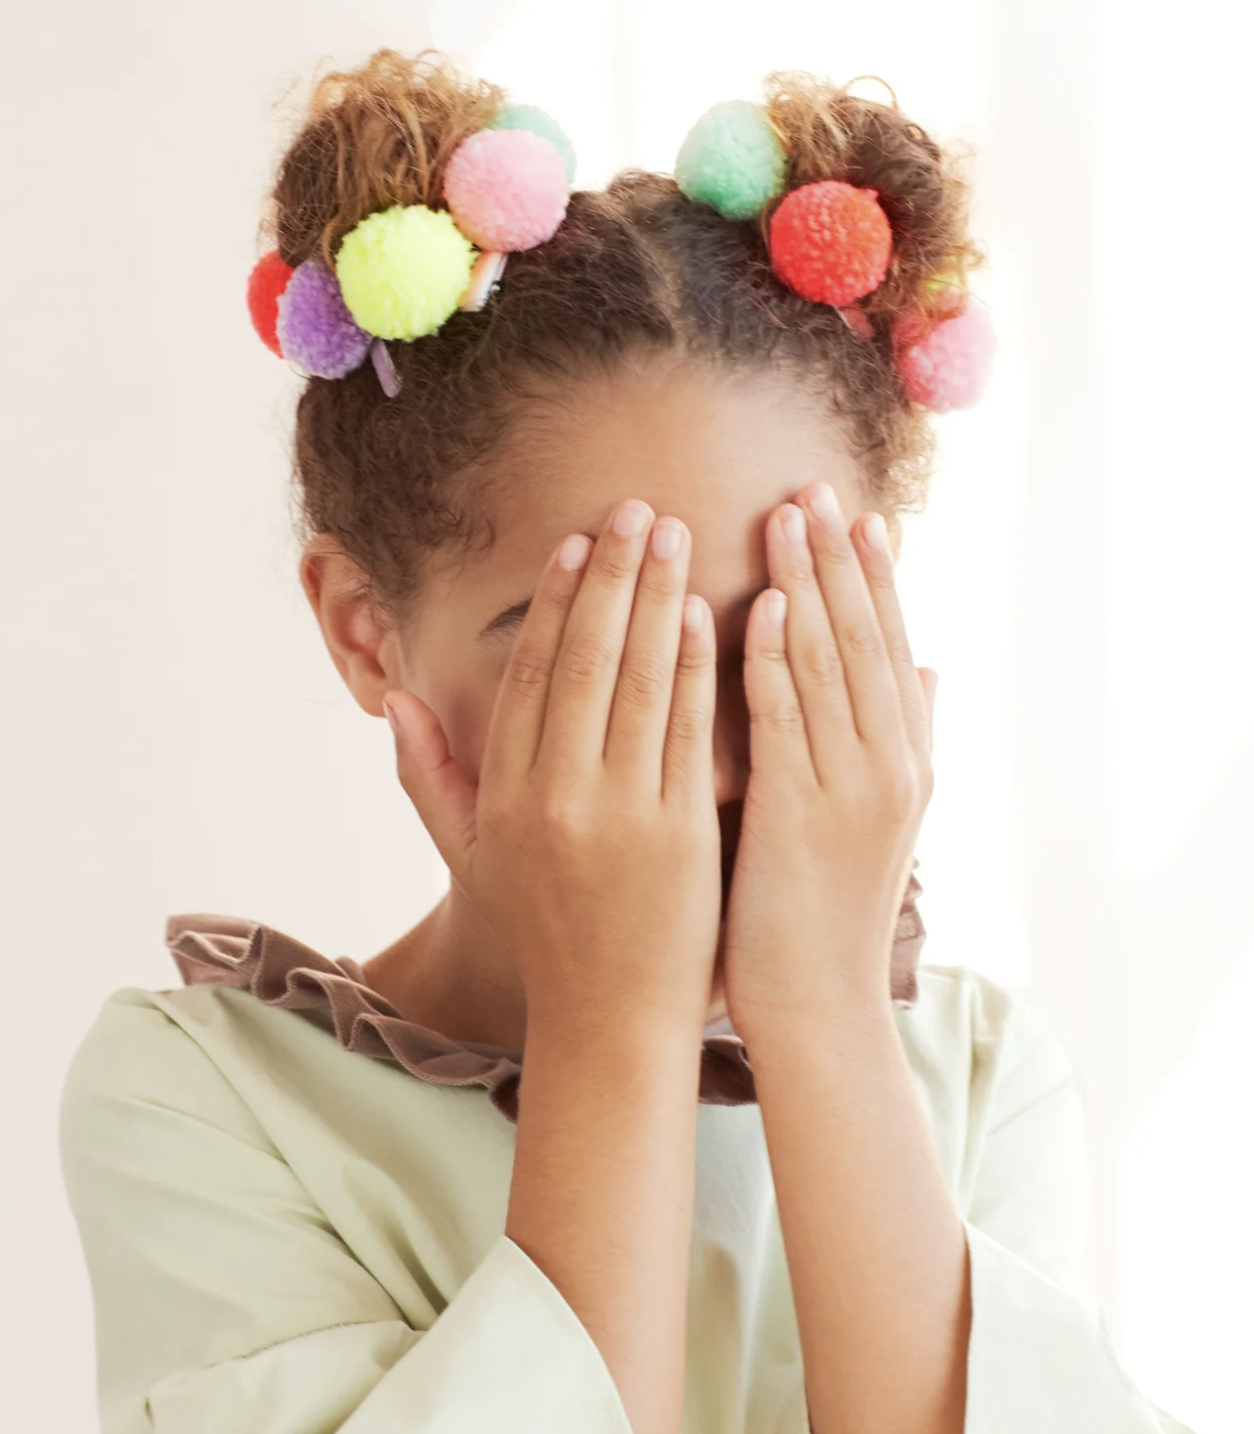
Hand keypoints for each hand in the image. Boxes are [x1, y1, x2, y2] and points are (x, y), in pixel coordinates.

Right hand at [382, 500, 721, 1032]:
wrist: (611, 1021)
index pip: (528, 675)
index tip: (574, 543)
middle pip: (582, 661)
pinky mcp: (680, 834)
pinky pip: (687, 732)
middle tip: (635, 509)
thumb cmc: (544, 932)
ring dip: (655, 600)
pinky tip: (706, 612)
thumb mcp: (472, 860)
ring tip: (672, 534)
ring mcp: (620, 814)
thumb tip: (394, 699)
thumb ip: (429, 779)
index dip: (551, 603)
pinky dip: (695, 667)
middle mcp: (556, 796)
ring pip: (636, 683)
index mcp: (504, 796)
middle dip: (610, 575)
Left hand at [721, 482, 936, 1030]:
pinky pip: (787, 720)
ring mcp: (851, 789)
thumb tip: (927, 666)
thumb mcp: (881, 817)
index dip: (874, 578)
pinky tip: (761, 604)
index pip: (891, 646)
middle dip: (839, 560)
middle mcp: (891, 765)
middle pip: (866, 639)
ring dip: (808, 585)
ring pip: (831, 664)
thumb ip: (900, 737)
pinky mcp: (799, 814)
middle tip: (815, 486)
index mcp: (907, 761)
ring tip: (786, 516)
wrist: (819, 1008)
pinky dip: (777, 659)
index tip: (855, 513)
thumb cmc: (828, 911)